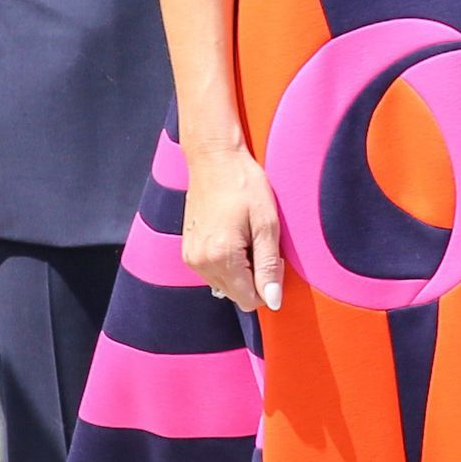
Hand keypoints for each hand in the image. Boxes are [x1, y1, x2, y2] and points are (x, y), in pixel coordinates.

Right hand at [182, 143, 283, 312]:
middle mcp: (200, 262)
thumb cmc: (244, 185)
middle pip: (236, 295)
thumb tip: (273, 302)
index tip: (272, 256)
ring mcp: (190, 258)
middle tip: (259, 242)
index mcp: (221, 257)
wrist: (214, 160)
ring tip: (245, 236)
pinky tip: (231, 235)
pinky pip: (213, 272)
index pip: (250, 299)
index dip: (268, 283)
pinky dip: (226, 262)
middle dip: (254, 277)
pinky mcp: (187, 251)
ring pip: (225, 285)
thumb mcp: (267, 224)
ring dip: (240, 270)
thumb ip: (269, 266)